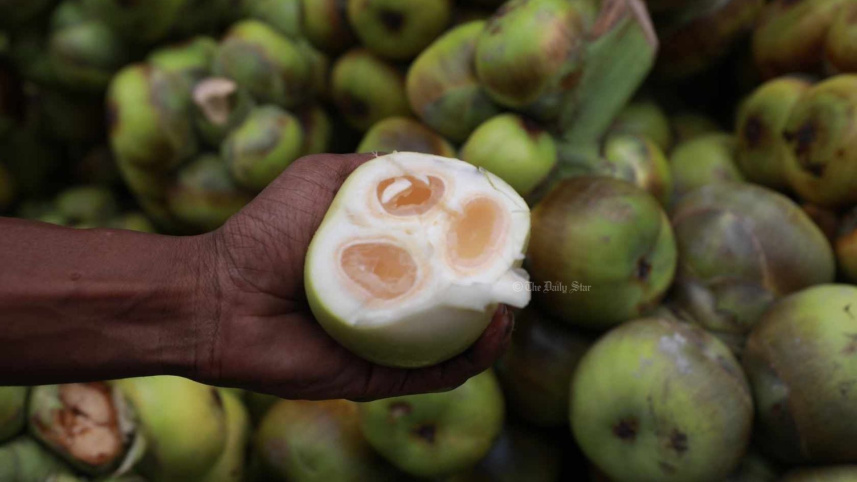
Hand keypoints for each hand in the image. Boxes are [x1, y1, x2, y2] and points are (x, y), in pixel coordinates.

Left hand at [195, 153, 514, 400]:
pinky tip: (492, 331)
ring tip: (509, 305)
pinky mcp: (379, 376)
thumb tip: (436, 165)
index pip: (444, 258)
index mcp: (383, 261)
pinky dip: (473, 358)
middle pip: (458, 303)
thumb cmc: (267, 231)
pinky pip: (438, 374)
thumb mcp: (324, 177)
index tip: (503, 232)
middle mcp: (390, 302)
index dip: (478, 246)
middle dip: (493, 290)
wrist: (221, 294)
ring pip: (457, 343)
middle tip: (515, 275)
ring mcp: (387, 342)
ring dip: (494, 327)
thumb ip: (375, 169)